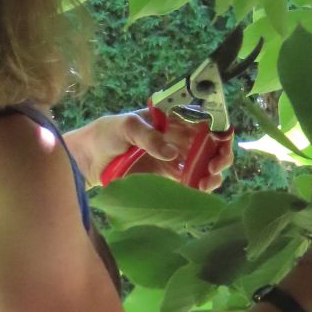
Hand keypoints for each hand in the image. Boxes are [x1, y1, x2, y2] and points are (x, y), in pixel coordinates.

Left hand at [79, 111, 234, 190]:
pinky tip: (201, 190)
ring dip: (215, 175)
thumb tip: (172, 154)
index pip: (207, 122)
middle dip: (222, 155)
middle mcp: (180, 140)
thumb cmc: (108, 133)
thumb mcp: (127, 125)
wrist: (89, 158)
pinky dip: (202, 188)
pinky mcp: (170, 181)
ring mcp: (177, 162)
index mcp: (174, 121)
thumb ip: (148, 136)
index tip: (222, 140)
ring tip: (208, 181)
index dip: (221, 130)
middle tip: (215, 165)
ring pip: (207, 168)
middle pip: (213, 147)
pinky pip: (193, 185)